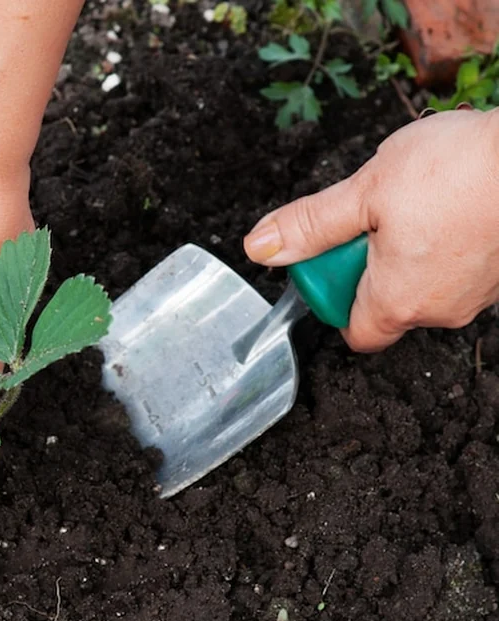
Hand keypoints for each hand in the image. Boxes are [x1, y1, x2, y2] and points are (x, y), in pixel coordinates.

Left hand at [243, 107, 498, 351]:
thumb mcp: (364, 193)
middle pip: (385, 307)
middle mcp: (438, 312)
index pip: (353, 333)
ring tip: (418, 205)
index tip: (333, 258)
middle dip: (369, 267)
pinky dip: (443, 245)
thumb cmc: (460, 170)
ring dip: (408, 252)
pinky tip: (449, 205)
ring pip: (422, 285)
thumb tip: (260, 248)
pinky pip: (456, 270)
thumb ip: (310, 226)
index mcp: (397, 304)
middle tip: (376, 218)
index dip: (334, 299)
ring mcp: (475, 296)